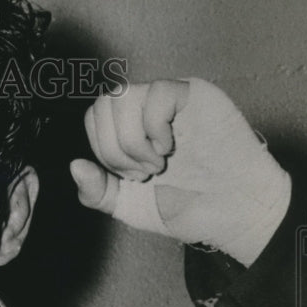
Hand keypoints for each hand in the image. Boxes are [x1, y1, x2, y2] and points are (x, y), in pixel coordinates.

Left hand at [70, 78, 290, 266]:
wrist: (232, 213)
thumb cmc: (185, 206)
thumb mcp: (128, 205)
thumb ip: (97, 191)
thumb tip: (75, 165)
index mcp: (129, 130)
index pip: (95, 117)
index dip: (102, 148)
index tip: (128, 177)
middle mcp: (147, 110)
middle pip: (104, 103)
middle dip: (113, 147)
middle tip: (143, 174)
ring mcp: (170, 100)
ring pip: (124, 95)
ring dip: (132, 140)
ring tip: (157, 164)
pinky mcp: (195, 95)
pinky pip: (157, 92)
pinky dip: (155, 127)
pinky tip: (170, 149)